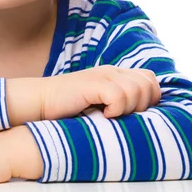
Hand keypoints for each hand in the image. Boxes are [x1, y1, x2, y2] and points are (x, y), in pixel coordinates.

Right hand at [40, 65, 161, 120]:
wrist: (40, 102)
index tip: (136, 115)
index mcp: (116, 74)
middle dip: (143, 105)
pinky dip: (115, 109)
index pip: (150, 79)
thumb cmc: (69, 110)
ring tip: (110, 116)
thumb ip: (119, 104)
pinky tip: (103, 115)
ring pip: (135, 91)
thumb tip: (144, 120)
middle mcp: (112, 71)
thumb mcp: (100, 105)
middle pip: (148, 84)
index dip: (151, 98)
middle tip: (123, 117)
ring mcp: (103, 75)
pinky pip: (118, 96)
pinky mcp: (92, 84)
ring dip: (127, 109)